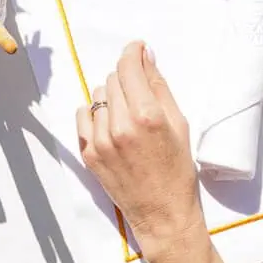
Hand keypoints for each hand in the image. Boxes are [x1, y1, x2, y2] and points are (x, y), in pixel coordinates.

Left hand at [76, 42, 205, 257]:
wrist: (163, 214)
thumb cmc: (178, 170)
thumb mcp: (179, 124)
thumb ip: (159, 87)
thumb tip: (146, 55)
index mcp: (147, 115)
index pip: (128, 67)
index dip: (132, 53)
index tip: (136, 48)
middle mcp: (120, 125)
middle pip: (112, 79)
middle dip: (126, 79)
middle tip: (140, 93)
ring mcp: (100, 140)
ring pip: (97, 96)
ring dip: (112, 98)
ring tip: (128, 116)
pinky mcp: (88, 153)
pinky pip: (83, 116)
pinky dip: (95, 115)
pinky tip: (112, 126)